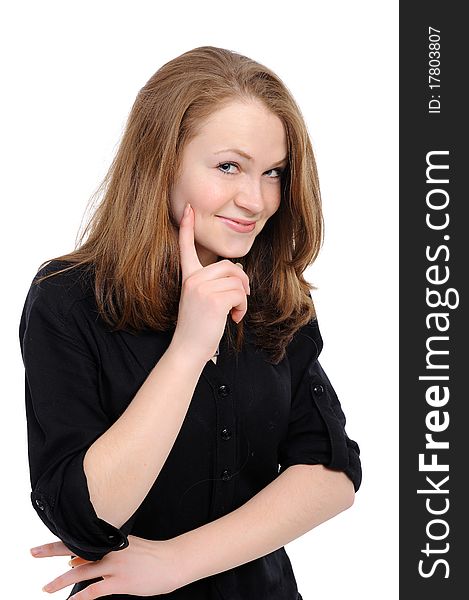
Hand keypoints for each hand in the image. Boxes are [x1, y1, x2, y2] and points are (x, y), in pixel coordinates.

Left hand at [31, 535, 182, 597]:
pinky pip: (95, 591)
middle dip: (52, 550)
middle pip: (76, 549)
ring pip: (81, 572)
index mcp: (112, 538)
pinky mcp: (121, 582)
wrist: (172, 561)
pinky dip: (81, 597)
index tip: (45, 542)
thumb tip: (74, 560)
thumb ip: (101, 553)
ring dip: (61, 581)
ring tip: (46, 588)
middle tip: (33, 552)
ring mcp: (116, 565)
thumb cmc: (150, 555)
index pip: (82, 537)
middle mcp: (111, 549)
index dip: (62, 540)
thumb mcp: (126, 547)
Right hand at [172, 202, 250, 361]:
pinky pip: (240, 294)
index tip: (188, 209)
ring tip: (234, 312)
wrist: (188, 349)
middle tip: (240, 299)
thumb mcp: (202, 300)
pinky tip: (233, 318)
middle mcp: (193, 279)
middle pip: (230, 266)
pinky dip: (242, 307)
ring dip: (243, 299)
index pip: (186, 247)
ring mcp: (201, 288)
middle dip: (242, 282)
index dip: (187, 228)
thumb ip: (214, 282)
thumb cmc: (198, 327)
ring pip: (238, 281)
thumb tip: (237, 268)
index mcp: (188, 277)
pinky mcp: (213, 299)